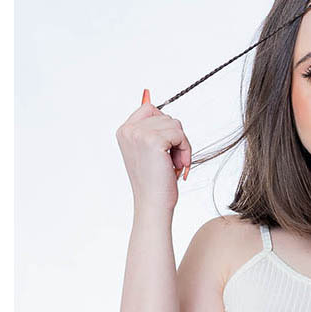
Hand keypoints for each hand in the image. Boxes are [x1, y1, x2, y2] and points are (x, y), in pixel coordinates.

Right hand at [114, 88, 192, 213]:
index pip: (150, 108)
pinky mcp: (154, 141)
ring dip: (182, 145)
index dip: (164, 125)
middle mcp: (130, 130)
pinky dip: (185, 150)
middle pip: (166, 116)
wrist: (153, 203)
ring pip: (175, 124)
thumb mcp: (149, 152)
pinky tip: (178, 164)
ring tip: (175, 163)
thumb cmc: (154, 183)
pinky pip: (180, 135)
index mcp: (125, 131)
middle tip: (173, 160)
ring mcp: (140, 134)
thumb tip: (161, 110)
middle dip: (176, 138)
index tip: (166, 146)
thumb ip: (152, 131)